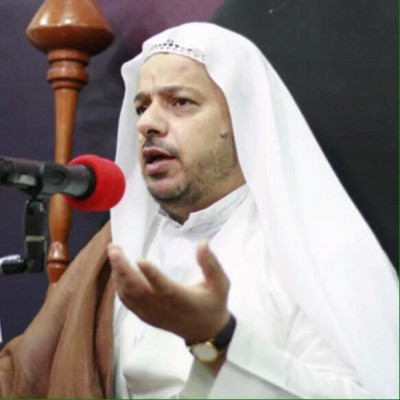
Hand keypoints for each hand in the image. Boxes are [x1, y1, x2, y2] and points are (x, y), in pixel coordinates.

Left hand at [108, 240, 230, 343]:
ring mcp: (152, 314)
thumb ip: (211, 264)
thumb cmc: (214, 303)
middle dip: (123, 269)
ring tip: (113, 254)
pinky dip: (119, 287)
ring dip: (118, 275)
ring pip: (130, 296)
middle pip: (139, 290)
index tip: (140, 259)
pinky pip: (128, 303)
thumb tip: (202, 242)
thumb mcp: (220, 283)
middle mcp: (164, 308)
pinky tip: (116, 272)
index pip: (165, 288)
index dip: (152, 275)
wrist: (206, 332)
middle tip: (114, 249)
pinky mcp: (146, 317)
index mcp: (183, 300)